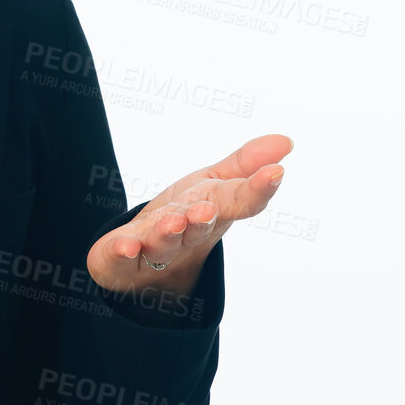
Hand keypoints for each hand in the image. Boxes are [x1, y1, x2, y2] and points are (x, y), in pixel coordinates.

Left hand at [85, 133, 292, 298]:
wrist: (143, 264)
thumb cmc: (182, 216)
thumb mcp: (213, 185)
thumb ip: (244, 165)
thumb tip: (286, 140)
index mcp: (210, 213)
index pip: (236, 201)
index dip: (257, 189)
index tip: (275, 173)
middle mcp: (184, 236)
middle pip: (196, 228)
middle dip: (202, 220)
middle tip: (208, 210)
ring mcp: (153, 252)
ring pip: (161, 245)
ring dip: (167, 235)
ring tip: (174, 224)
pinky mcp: (119, 263)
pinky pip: (118, 260)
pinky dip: (120, 253)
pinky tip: (124, 246)